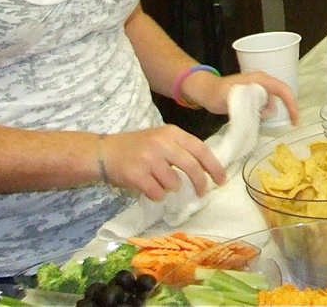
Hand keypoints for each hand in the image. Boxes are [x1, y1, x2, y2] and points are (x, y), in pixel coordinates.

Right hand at [98, 125, 225, 199]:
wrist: (104, 152)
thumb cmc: (136, 147)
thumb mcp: (160, 138)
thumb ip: (180, 148)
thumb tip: (207, 168)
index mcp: (172, 132)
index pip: (200, 149)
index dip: (214, 166)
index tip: (222, 179)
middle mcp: (162, 143)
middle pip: (191, 167)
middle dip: (200, 183)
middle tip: (203, 193)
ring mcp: (149, 159)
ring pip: (174, 183)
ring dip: (171, 188)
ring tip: (160, 182)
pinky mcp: (137, 175)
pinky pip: (157, 193)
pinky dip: (157, 195)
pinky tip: (149, 187)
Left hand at [190, 71, 299, 125]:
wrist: (206, 92)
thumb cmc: (216, 91)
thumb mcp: (231, 96)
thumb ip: (247, 101)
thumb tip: (263, 110)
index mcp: (261, 79)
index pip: (283, 90)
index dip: (292, 104)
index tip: (295, 121)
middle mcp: (263, 83)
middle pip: (280, 98)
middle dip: (275, 112)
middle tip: (262, 121)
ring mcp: (259, 90)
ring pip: (271, 105)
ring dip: (265, 115)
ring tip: (248, 119)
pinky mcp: (254, 97)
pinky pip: (264, 108)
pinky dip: (260, 116)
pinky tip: (249, 119)